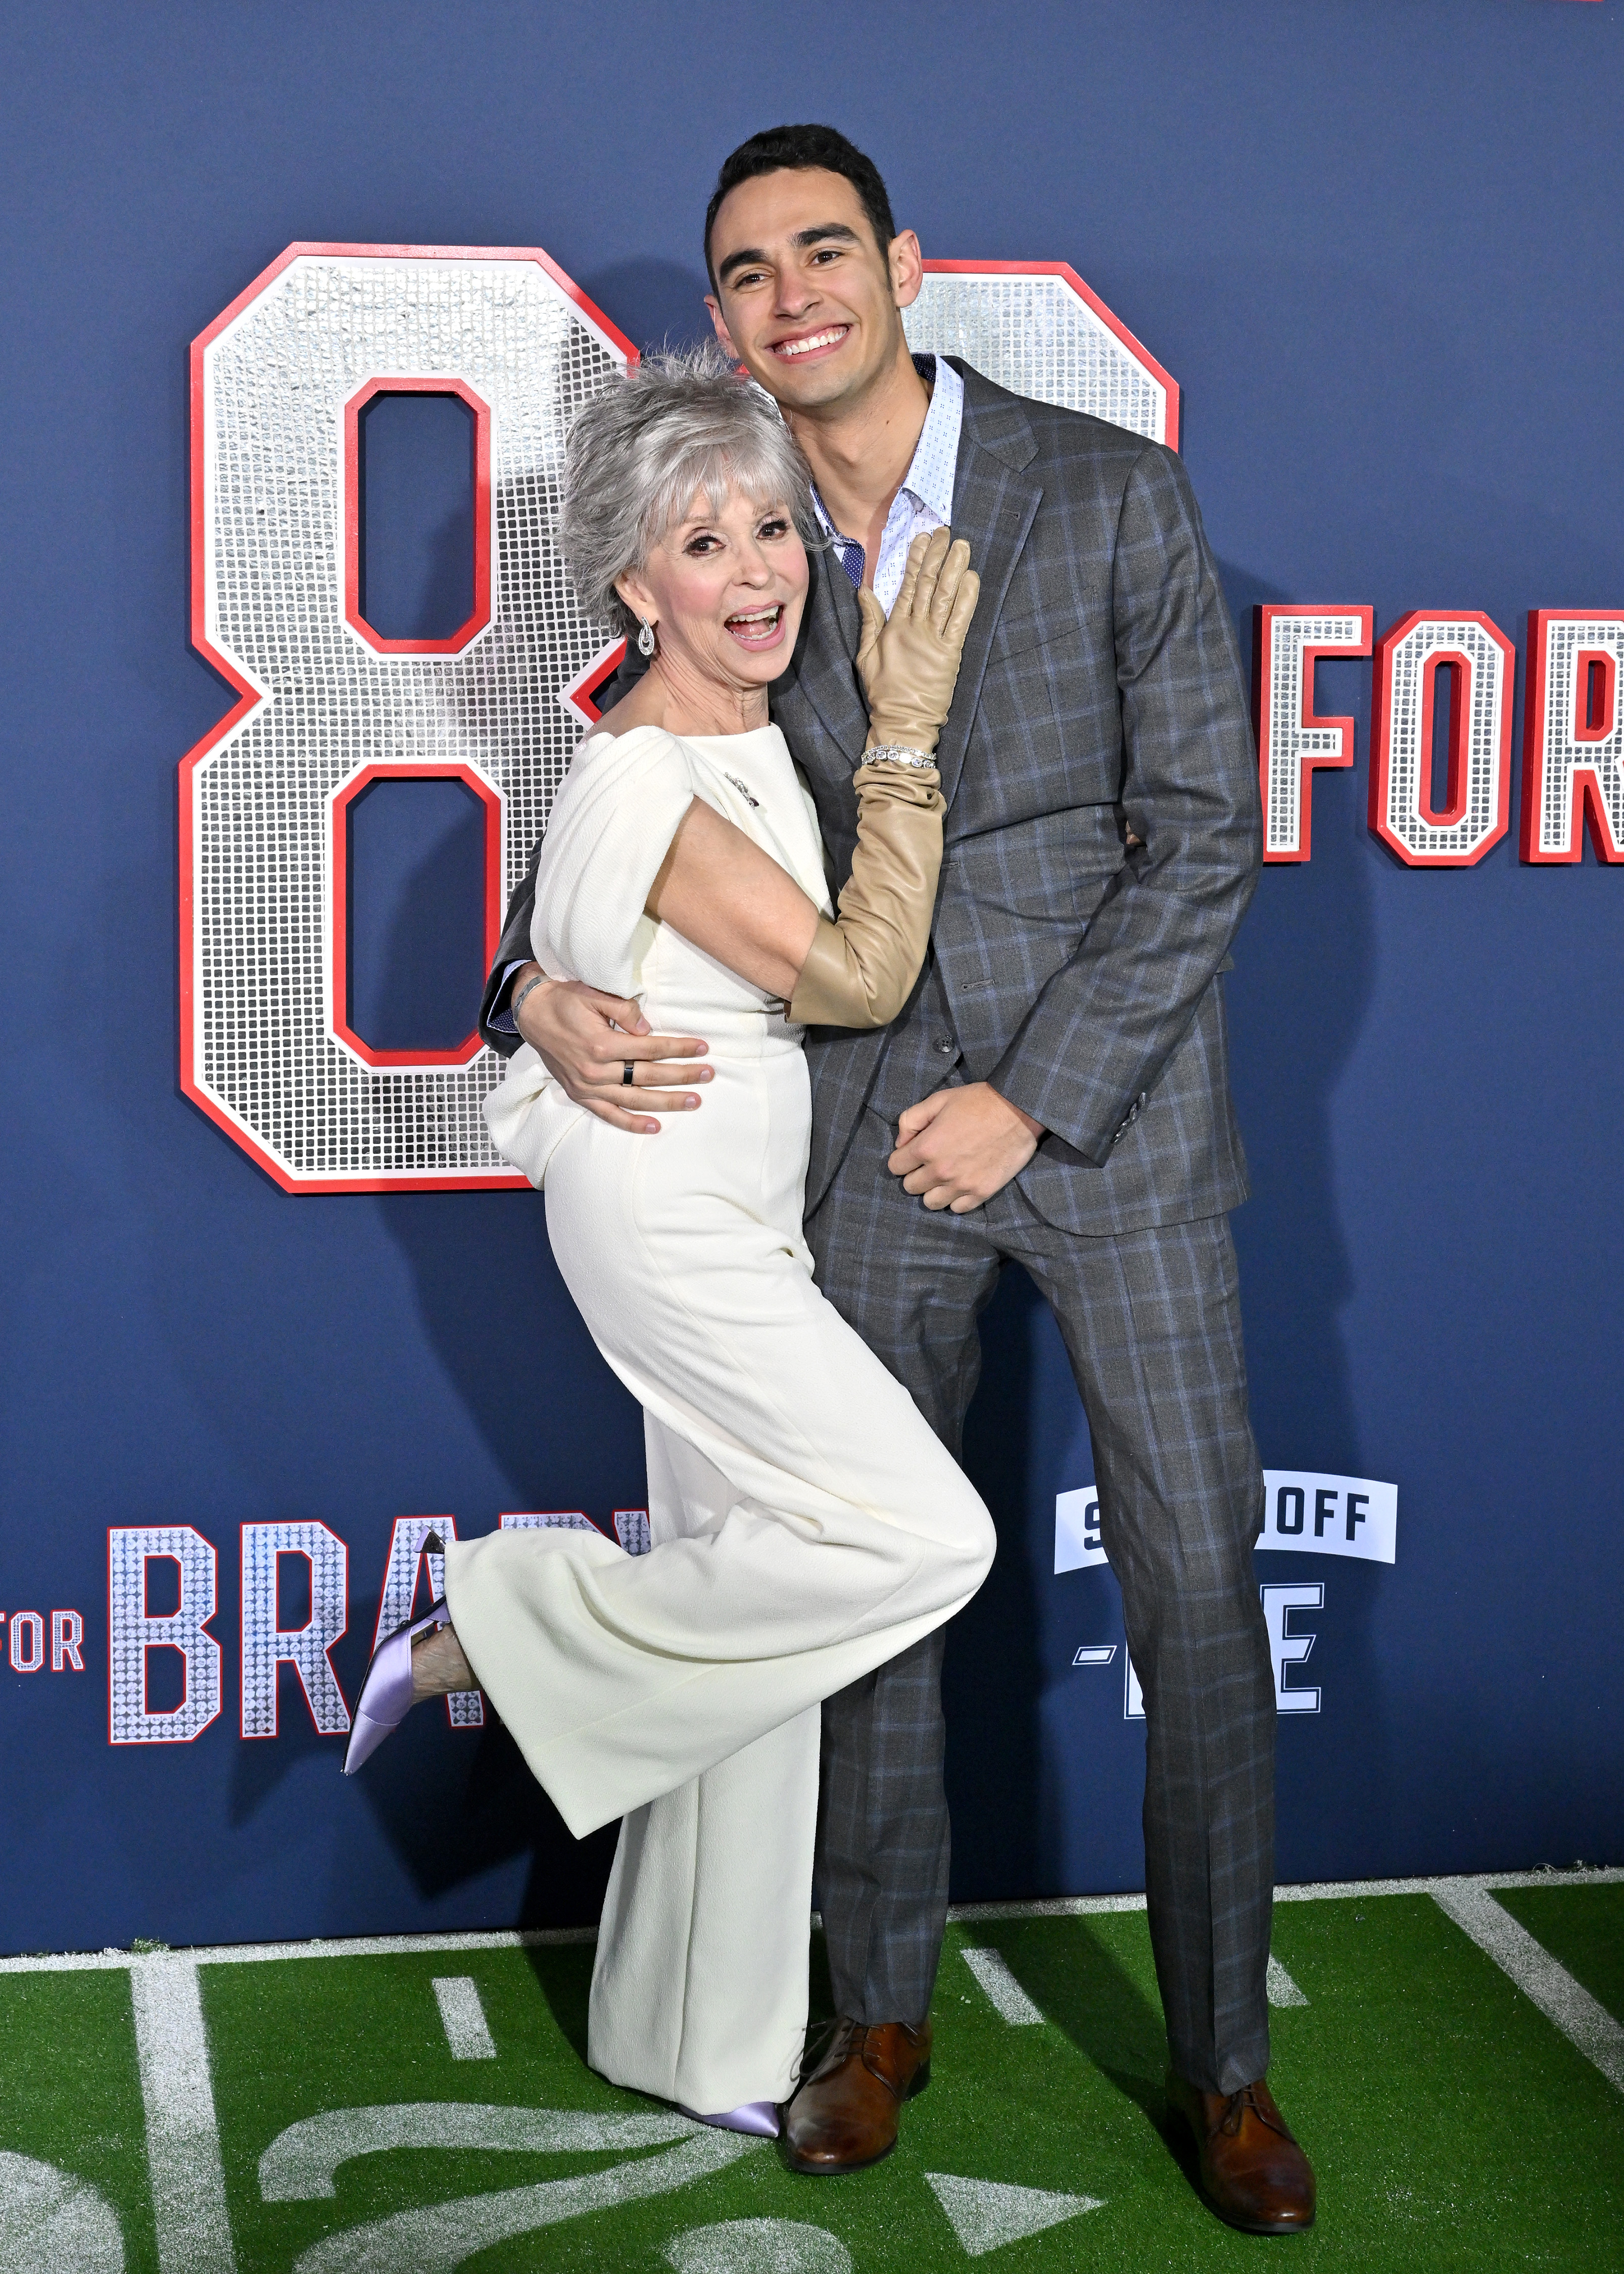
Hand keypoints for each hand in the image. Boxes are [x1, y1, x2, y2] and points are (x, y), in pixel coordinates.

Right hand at [512, 965, 711, 1134]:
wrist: (532, 1014)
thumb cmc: (566, 1001)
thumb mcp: (594, 994)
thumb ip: (624, 1010)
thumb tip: (648, 1028)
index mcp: (601, 1043)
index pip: (650, 1048)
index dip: (678, 1048)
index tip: (702, 1048)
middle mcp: (595, 1070)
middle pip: (648, 1076)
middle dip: (681, 1076)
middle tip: (708, 1076)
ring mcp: (587, 1087)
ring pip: (634, 1100)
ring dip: (666, 1102)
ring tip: (693, 1101)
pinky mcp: (580, 1095)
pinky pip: (608, 1115)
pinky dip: (631, 1123)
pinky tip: (655, 1126)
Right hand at [856, 527, 978, 756]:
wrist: (902, 721)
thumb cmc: (883, 691)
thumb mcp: (866, 655)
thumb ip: (869, 621)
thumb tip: (864, 589)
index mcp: (895, 627)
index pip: (907, 585)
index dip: (916, 560)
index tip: (923, 538)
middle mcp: (915, 628)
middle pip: (928, 584)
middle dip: (937, 556)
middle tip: (945, 532)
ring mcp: (934, 639)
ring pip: (945, 596)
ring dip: (954, 569)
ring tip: (962, 546)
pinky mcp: (950, 653)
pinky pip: (960, 620)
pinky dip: (967, 598)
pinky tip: (972, 578)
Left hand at [888, 1082, 1042, 1211]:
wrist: (1019, 1110)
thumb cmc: (977, 1101)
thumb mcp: (938, 1100)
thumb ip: (911, 1120)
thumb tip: (900, 1144)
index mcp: (926, 1147)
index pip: (895, 1166)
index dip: (902, 1157)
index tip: (913, 1152)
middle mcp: (941, 1171)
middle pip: (910, 1187)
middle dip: (916, 1174)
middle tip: (930, 1162)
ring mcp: (962, 1185)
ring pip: (931, 1203)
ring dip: (933, 1190)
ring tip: (945, 1176)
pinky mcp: (982, 1192)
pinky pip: (957, 1209)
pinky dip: (956, 1199)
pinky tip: (962, 1183)